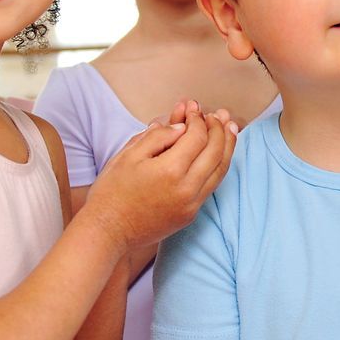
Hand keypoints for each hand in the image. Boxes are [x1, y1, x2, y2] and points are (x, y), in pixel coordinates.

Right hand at [81, 102, 237, 253]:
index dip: (198, 119)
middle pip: (215, 152)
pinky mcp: (190, 215)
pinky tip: (219, 155)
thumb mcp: (128, 155)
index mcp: (170, 170)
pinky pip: (211, 186)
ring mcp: (191, 204)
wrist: (108, 230)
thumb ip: (157, 137)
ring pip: (220, 171)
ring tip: (231, 129)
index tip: (193, 109)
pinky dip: (218, 166)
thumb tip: (182, 127)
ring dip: (228, 147)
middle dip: (219, 129)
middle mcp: (186, 189)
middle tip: (219, 115)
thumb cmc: (112, 191)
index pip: (197, 137)